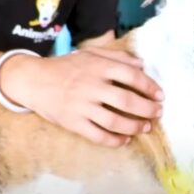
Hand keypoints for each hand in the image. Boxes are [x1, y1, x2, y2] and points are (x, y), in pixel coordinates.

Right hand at [0, 47, 163, 146]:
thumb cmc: (66, 66)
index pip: (131, 76)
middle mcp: (91, 86)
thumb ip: (117, 57)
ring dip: (135, 126)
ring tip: (145, 127)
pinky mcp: (72, 122)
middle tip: (157, 113)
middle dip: (147, 109)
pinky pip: (98, 136)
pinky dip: (115, 141)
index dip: (150, 87)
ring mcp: (81, 106)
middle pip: (127, 101)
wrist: (33, 80)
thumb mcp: (90, 53)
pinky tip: (125, 140)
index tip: (160, 95)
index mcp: (98, 67)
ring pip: (115, 121)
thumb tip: (142, 64)